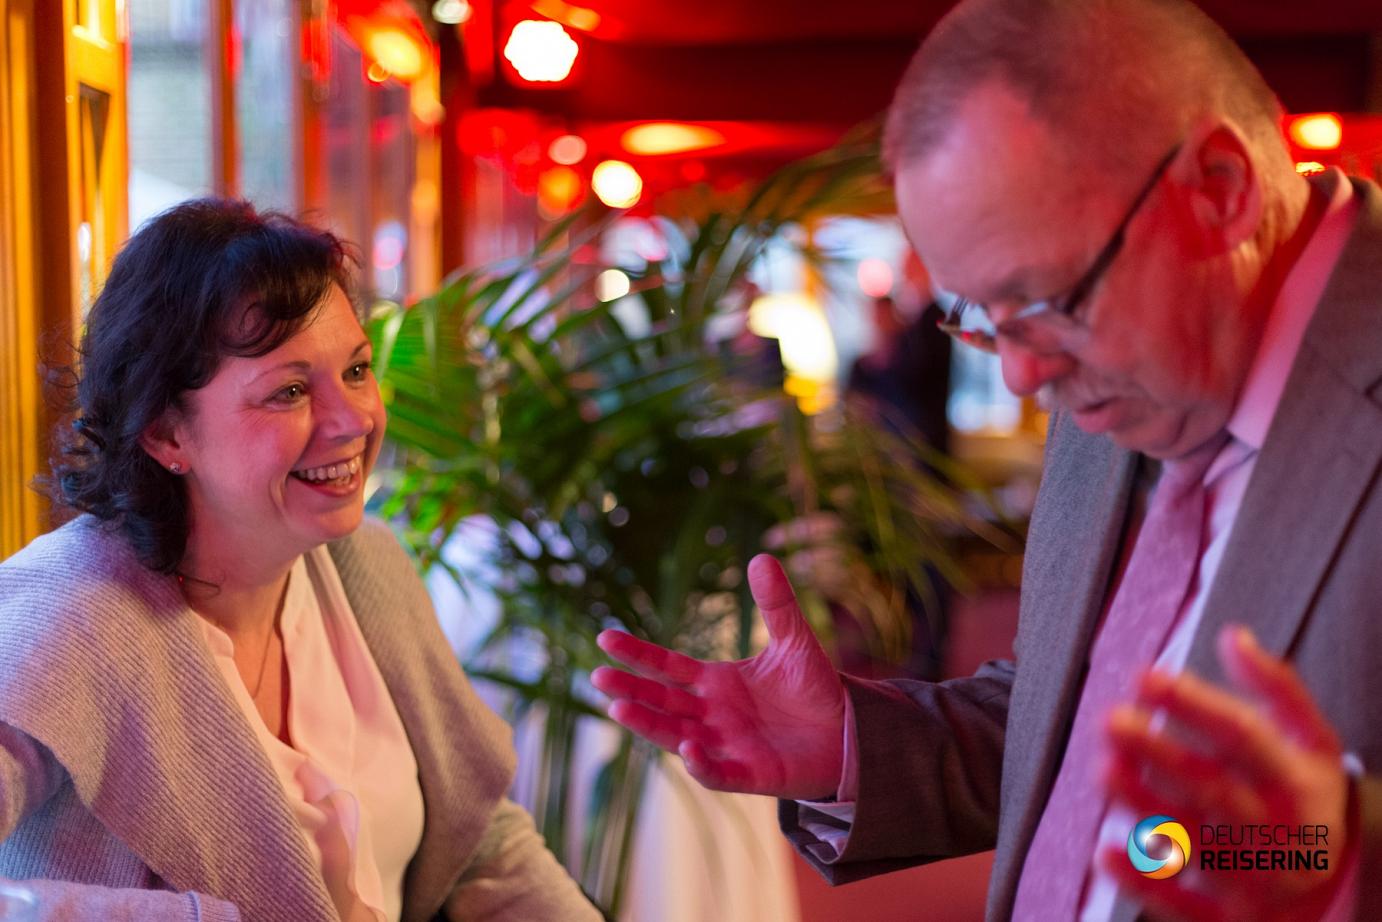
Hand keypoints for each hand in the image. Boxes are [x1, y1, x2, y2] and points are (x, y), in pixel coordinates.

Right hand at [592, 554, 846, 799]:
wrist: (849, 733)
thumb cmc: (813, 689)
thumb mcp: (795, 640)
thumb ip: (776, 604)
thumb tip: (763, 556)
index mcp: (715, 684)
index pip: (668, 668)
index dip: (637, 655)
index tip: (605, 638)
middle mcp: (712, 716)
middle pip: (662, 703)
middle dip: (630, 690)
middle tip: (598, 676)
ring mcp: (727, 746)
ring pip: (676, 737)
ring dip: (649, 725)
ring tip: (618, 708)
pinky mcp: (751, 774)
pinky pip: (718, 772)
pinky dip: (702, 764)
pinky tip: (688, 746)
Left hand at [1100, 626, 1350, 920]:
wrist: (1340, 884)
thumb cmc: (1308, 795)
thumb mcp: (1311, 740)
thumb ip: (1276, 688)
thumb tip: (1233, 635)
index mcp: (1296, 782)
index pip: (1244, 738)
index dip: (1196, 706)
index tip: (1147, 676)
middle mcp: (1276, 831)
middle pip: (1214, 791)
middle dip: (1161, 757)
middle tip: (1111, 720)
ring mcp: (1253, 879)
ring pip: (1195, 845)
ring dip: (1146, 810)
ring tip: (1103, 771)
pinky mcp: (1229, 919)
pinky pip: (1184, 906)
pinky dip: (1145, 882)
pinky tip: (1105, 852)